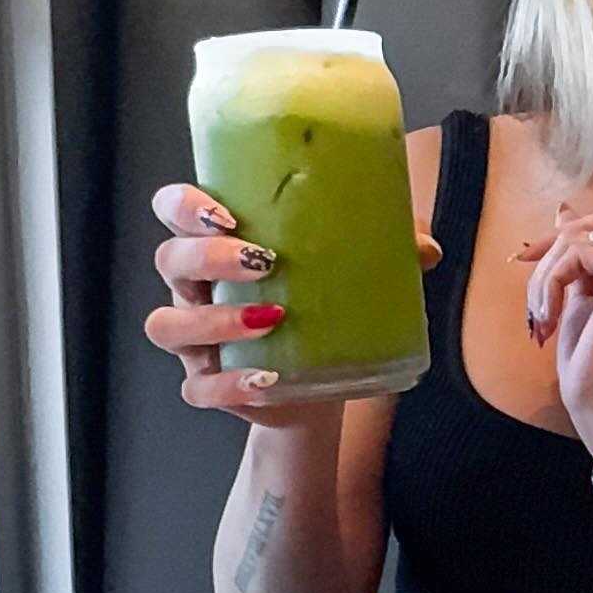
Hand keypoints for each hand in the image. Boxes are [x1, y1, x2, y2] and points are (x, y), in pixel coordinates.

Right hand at [146, 184, 439, 419]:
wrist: (322, 385)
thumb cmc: (324, 309)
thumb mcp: (352, 271)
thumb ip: (384, 248)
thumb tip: (424, 245)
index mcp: (219, 245)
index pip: (174, 209)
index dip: (183, 205)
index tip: (223, 212)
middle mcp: (195, 288)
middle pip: (169, 260)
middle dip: (206, 256)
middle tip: (260, 261)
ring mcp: (196, 340)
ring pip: (168, 325)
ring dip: (213, 319)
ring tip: (268, 318)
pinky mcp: (208, 385)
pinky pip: (198, 388)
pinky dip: (230, 384)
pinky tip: (268, 377)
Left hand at [522, 209, 592, 469]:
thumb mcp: (581, 296)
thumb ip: (578, 258)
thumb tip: (563, 210)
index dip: (560, 238)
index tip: (526, 260)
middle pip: (591, 225)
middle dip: (550, 251)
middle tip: (530, 290)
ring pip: (578, 239)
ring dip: (545, 275)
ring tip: (541, 316)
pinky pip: (575, 255)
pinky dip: (550, 284)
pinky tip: (548, 318)